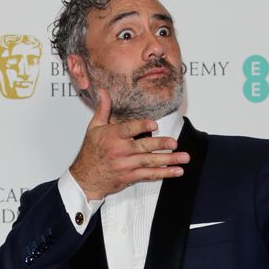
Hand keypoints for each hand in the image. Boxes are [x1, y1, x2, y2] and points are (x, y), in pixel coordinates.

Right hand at [69, 89, 189, 199]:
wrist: (85, 178)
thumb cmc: (91, 152)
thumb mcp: (94, 128)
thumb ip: (102, 109)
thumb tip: (103, 90)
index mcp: (112, 136)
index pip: (128, 129)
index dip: (141, 126)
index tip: (154, 124)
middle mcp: (120, 151)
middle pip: (143, 147)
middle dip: (160, 145)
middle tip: (174, 143)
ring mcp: (126, 165)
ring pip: (150, 162)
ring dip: (169, 160)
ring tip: (184, 157)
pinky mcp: (130, 177)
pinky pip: (149, 175)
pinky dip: (164, 173)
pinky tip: (177, 171)